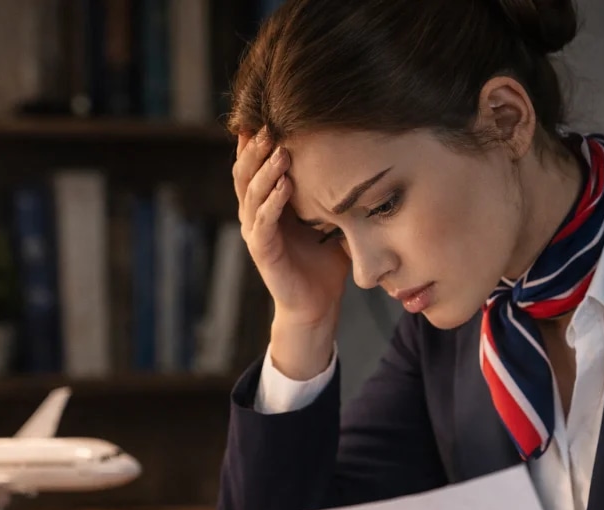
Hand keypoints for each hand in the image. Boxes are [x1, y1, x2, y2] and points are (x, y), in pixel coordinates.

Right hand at [233, 131, 350, 332]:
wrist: (317, 303)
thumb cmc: (324, 259)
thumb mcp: (329, 216)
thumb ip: (332, 190)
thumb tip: (358, 156)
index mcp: (267, 201)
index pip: (255, 164)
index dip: (256, 140)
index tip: (268, 113)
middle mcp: (255, 213)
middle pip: (245, 172)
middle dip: (255, 148)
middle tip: (269, 124)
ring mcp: (256, 232)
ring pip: (251, 194)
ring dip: (264, 171)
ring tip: (279, 151)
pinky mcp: (262, 251)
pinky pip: (262, 223)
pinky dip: (272, 203)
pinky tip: (284, 186)